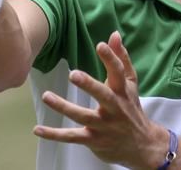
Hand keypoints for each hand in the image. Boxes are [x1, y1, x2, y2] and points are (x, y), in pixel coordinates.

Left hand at [34, 31, 168, 169]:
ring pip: (83, 116)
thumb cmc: (131, 108)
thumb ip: (122, 59)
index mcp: (122, 91)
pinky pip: (72, 137)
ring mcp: (103, 125)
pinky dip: (54, 134)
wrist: (143, 145)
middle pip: (102, 95)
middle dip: (89, 85)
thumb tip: (114, 34)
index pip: (118, 72)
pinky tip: (38, 129)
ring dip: (64, 107)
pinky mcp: (93, 140)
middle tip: (73, 74)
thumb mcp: (130, 84)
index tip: (101, 45)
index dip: (111, 58)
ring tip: (46, 96)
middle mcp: (115, 108)